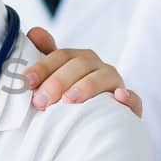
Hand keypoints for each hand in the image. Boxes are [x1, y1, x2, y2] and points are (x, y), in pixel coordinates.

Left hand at [22, 27, 141, 116]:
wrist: (93, 128)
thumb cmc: (68, 100)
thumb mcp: (54, 78)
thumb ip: (43, 56)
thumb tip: (34, 31)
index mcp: (78, 59)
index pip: (60, 56)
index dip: (42, 66)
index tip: (26, 81)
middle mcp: (97, 68)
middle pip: (79, 66)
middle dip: (58, 81)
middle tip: (40, 101)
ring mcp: (115, 85)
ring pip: (104, 78)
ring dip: (87, 86)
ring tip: (69, 100)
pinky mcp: (129, 106)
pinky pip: (133, 100)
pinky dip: (129, 98)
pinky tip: (119, 97)